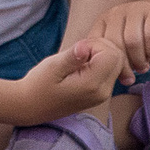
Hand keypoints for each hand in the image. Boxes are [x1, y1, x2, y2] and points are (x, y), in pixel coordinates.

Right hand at [0, 35, 124, 125]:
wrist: (31, 106)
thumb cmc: (38, 85)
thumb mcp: (52, 67)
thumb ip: (72, 57)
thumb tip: (85, 46)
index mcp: (92, 85)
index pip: (112, 54)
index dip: (96, 44)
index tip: (78, 48)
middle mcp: (103, 92)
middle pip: (118, 57)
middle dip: (101, 46)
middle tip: (78, 50)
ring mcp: (103, 94)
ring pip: (117, 62)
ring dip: (100, 53)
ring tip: (78, 57)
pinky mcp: (100, 93)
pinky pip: (110, 70)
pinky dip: (99, 61)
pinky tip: (82, 64)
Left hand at [89, 0, 149, 82]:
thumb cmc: (142, 32)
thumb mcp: (122, 40)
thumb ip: (111, 54)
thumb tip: (101, 79)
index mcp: (105, 19)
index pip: (98, 44)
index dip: (105, 63)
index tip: (113, 77)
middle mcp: (118, 12)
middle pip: (115, 43)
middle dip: (122, 65)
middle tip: (130, 78)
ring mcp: (137, 10)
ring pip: (132, 41)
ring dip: (138, 60)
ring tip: (142, 68)